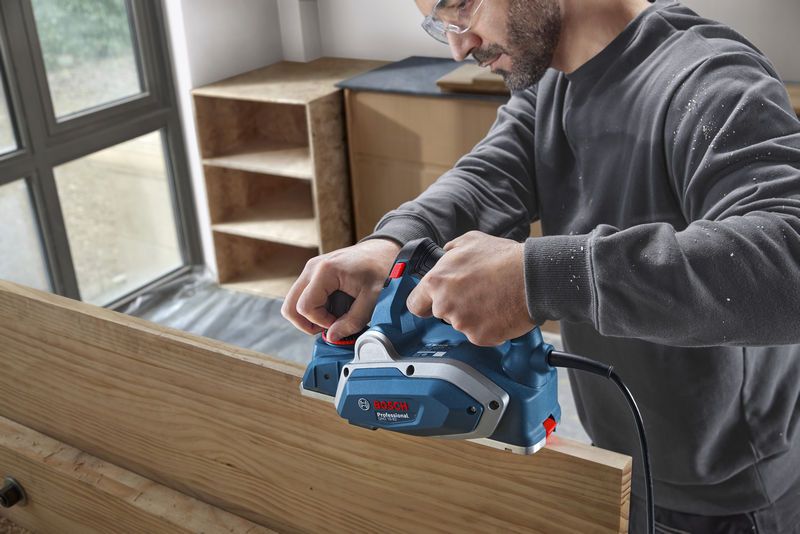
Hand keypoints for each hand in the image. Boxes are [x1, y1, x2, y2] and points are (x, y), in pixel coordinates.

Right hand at [281, 239, 400, 340]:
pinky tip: (332, 308)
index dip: (321, 322)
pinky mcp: (313, 273)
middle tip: (329, 325)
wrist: (383, 251)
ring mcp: (310, 270)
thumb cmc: (381, 269)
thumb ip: (353, 321)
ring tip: (332, 317)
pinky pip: (302, 296)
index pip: (305, 307)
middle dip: (307, 323)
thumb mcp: (373, 299)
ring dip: (309, 316)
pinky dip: (312, 308)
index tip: (339, 322)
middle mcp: (312, 268)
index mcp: (325, 271)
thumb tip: (332, 337)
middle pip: (290, 307)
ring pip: (293, 303)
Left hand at [406, 231, 534, 345]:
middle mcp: (445, 305)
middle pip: (442, 313)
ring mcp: (462, 323)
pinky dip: (490, 327)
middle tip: (476, 294)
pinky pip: (481, 335)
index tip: (431, 303)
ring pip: (462, 324)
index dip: (424, 302)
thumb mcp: (470, 241)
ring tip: (492, 299)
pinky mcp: (480, 337)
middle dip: (455, 306)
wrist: (532, 276)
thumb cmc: (503, 258)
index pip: (415, 304)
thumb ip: (450, 251)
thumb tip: (445, 255)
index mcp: (437, 282)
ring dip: (474, 316)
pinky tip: (500, 311)